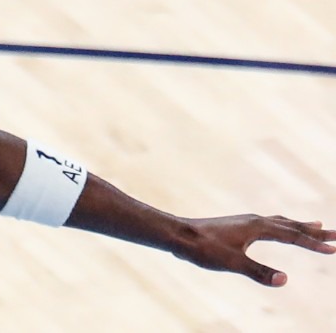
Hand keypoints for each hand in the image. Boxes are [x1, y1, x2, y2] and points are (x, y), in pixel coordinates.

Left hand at [173, 214, 335, 285]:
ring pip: (280, 222)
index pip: (292, 236)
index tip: (333, 248)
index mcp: (256, 227)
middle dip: (313, 231)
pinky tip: (279, 229)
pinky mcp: (238, 225)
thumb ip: (258, 272)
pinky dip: (282, 225)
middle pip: (290, 225)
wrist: (178, 235)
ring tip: (316, 224)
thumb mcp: (232, 263)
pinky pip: (268, 223)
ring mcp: (245, 221)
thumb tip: (285, 280)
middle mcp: (254, 220)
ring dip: (299, 225)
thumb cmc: (203, 249)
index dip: (313, 243)